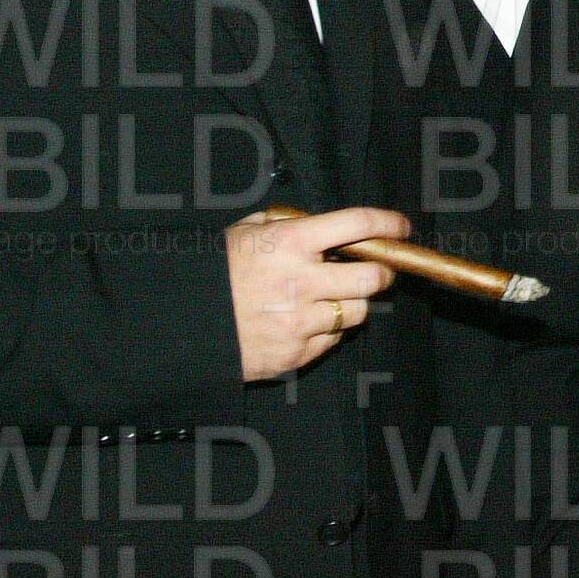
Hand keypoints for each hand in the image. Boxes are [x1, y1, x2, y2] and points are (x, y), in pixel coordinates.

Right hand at [224, 206, 407, 381]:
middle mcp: (301, 281)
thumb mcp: (244, 232)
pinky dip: (326, 330)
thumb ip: (287, 224)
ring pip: (358, 312)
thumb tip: (324, 224)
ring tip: (328, 298)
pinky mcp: (294, 354)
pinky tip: (302, 322)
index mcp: (289, 242)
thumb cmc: (213, 271)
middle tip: (375, 271)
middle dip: (381, 272)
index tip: (401, 227)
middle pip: (372, 277)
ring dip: (352, 303)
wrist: (178, 324)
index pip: (358, 224)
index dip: (388, 223)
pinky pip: (332, 340)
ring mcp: (299, 321)